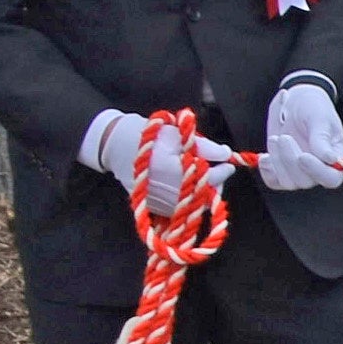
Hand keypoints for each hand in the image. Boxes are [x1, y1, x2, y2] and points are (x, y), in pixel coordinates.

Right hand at [82, 110, 232, 215]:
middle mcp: (160, 190)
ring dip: (201, 194)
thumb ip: (202, 145)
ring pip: (187, 206)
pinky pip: (173, 210)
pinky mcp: (147, 207)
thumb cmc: (147, 134)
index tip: (229, 165)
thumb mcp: (175, 133)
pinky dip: (186, 202)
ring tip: (207, 179)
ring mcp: (153, 201)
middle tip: (221, 172)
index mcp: (168, 169)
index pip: (204, 179)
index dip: (220, 173)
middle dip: (213, 185)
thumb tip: (225, 153)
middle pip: (199, 196)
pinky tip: (191, 189)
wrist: (113, 143)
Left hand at [259, 81, 342, 191]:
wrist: (296, 101)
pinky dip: (267, 171)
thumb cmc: (313, 107)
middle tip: (283, 137)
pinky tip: (264, 156)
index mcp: (334, 157)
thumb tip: (331, 159)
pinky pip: (274, 182)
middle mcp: (318, 168)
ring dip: (278, 163)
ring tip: (275, 139)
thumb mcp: (320, 117)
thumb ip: (322, 137)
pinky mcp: (281, 169)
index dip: (317, 172)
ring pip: (288, 183)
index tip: (303, 156)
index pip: (331, 178)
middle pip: (306, 181)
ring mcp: (299, 171)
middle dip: (291, 161)